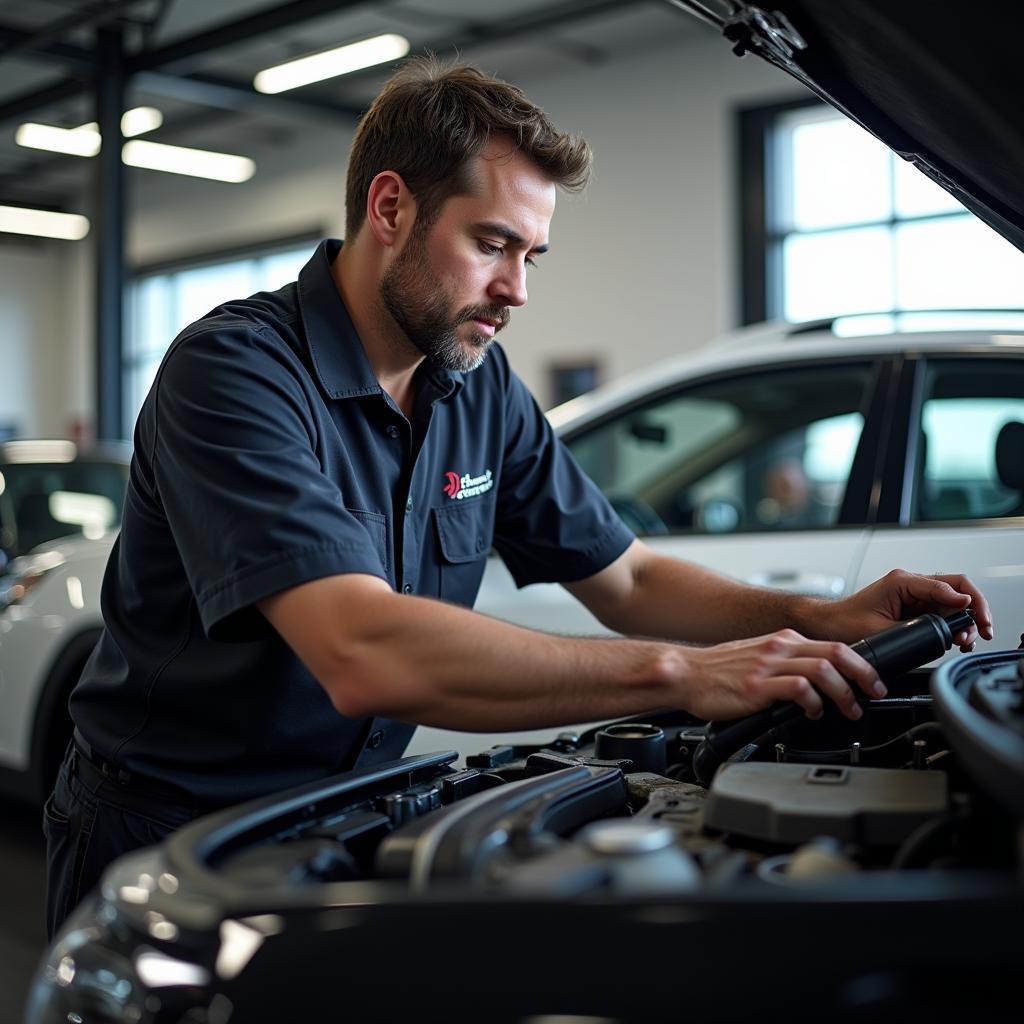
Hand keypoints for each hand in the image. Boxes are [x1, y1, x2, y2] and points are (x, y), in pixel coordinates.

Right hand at [683, 629, 882, 721]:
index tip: (871, 681)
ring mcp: (769, 666)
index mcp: (782, 640)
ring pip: (823, 671)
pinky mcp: (758, 686)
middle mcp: (778, 648)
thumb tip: (817, 678)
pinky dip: (814, 703)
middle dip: (864, 675)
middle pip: (837, 652)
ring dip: (844, 693)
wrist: (686, 674)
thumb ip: (786, 662)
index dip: (861, 663)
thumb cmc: (718, 671)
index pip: (834, 644)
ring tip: (849, 710)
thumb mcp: (758, 656)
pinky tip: (812, 714)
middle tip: (875, 693)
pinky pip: (799, 690)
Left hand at [820, 570, 992, 650]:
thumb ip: (913, 628)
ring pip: (953, 602)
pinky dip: (954, 625)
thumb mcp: (878, 628)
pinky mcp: (913, 608)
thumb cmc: (844, 621)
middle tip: (982, 631)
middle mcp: (911, 584)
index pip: (947, 585)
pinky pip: (942, 612)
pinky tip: (957, 640)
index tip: (975, 619)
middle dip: (975, 610)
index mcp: (902, 581)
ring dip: (965, 620)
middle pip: (957, 589)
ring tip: (966, 640)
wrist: (829, 625)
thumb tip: (944, 628)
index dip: (967, 602)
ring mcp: (914, 595)